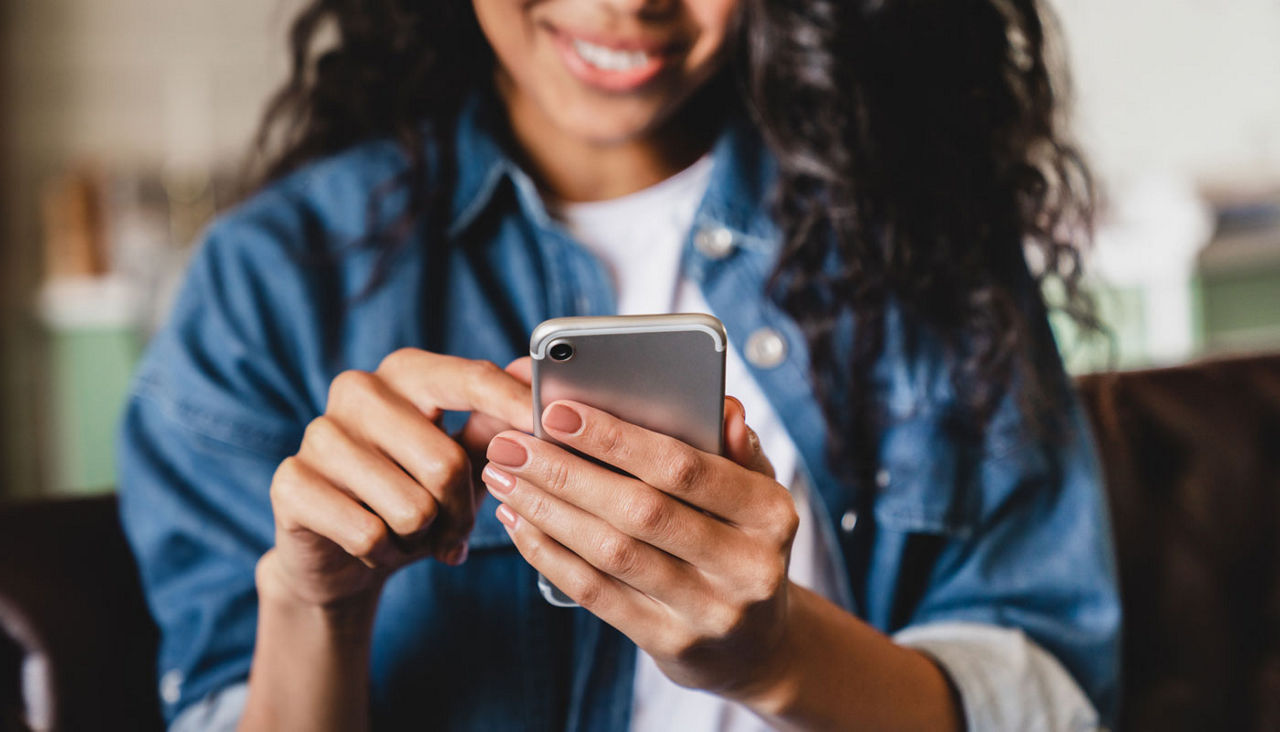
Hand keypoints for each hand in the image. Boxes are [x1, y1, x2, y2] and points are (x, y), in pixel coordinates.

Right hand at [260, 350, 532, 610]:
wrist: (341, 555)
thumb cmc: (414, 495)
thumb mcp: (463, 461)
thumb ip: (496, 424)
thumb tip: (534, 378)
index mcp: (406, 372)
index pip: (469, 379)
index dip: (513, 405)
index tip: (549, 426)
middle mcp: (358, 390)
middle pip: (446, 462)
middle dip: (461, 512)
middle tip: (454, 530)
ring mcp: (319, 433)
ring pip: (411, 507)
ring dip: (422, 537)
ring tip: (410, 534)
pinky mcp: (291, 482)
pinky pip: (368, 534)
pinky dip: (384, 554)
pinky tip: (375, 547)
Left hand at [480, 397, 799, 698]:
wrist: (758, 646)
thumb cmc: (742, 544)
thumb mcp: (756, 494)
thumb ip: (735, 448)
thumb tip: (723, 407)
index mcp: (771, 513)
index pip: (685, 468)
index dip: (616, 438)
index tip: (557, 412)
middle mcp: (747, 565)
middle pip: (640, 511)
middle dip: (565, 472)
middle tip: (511, 444)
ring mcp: (709, 611)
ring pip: (612, 553)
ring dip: (547, 510)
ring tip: (504, 477)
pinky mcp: (671, 644)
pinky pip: (597, 593)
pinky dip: (550, 554)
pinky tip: (519, 523)